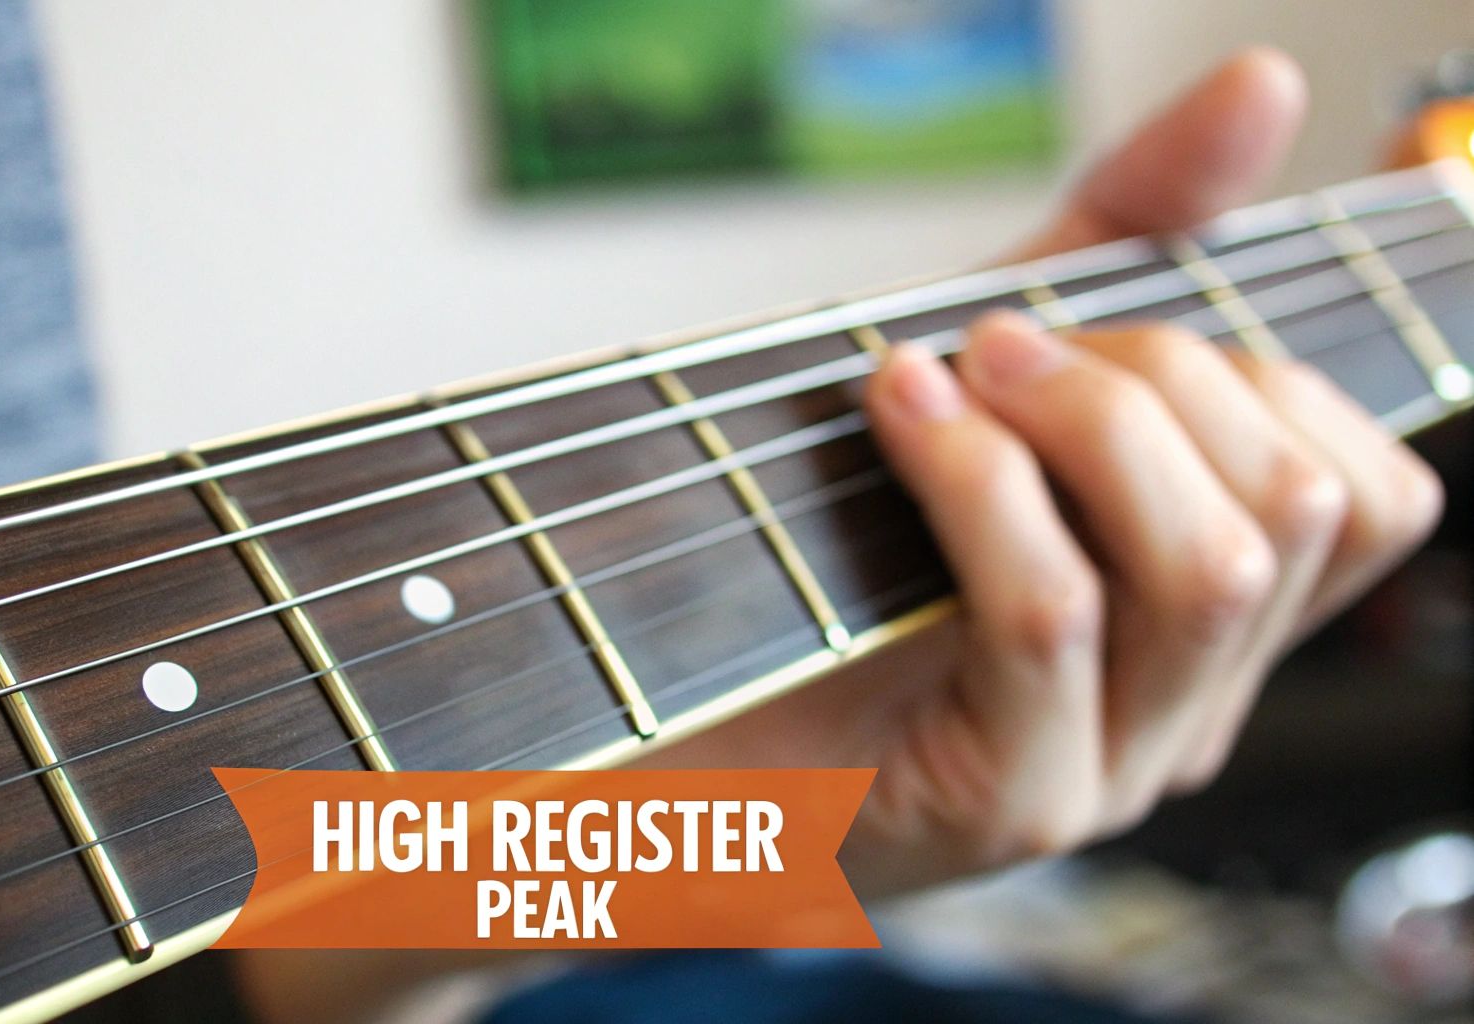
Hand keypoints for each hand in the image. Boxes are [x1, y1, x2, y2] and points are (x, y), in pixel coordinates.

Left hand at [843, 49, 1444, 889]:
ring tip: (956, 371)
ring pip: (1212, 566)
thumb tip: (1262, 85)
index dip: (1285, 370)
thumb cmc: (817, 532)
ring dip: (1084, 419)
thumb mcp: (987, 362)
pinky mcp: (1010, 799)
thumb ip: (1124, 238)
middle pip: (1300, 506)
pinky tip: (900, 414)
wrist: (655, 696)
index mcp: (1200, 619)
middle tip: (1003, 342)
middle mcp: (1186, 705)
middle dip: (1157, 374)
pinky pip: (1055, 609)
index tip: (1122, 315)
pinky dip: (978, 479)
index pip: (1371, 495)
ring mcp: (1110, 766)